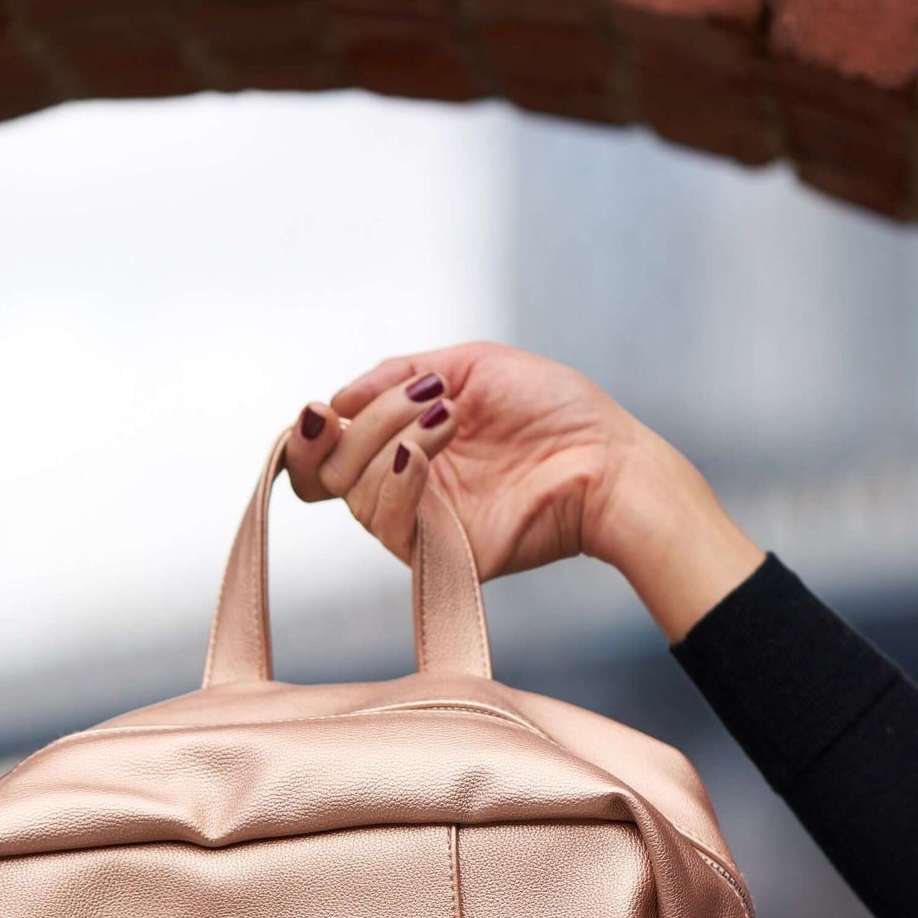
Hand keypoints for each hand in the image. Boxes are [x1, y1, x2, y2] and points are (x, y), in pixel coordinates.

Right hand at [285, 342, 764, 637]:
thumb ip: (397, 374)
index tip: (322, 410)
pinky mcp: (439, 553)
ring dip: (390, 436)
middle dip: (363, 423)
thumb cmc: (555, 410)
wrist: (606, 460)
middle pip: (328, 471)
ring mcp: (421, 521)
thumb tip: (336, 400)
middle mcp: (405, 487)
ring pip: (353, 490)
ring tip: (448, 416)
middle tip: (421, 398)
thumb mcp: (470, 365)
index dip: (311, 435)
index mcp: (405, 442)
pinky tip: (425, 450)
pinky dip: (396, 477)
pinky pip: (387, 522)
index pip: (329, 453)